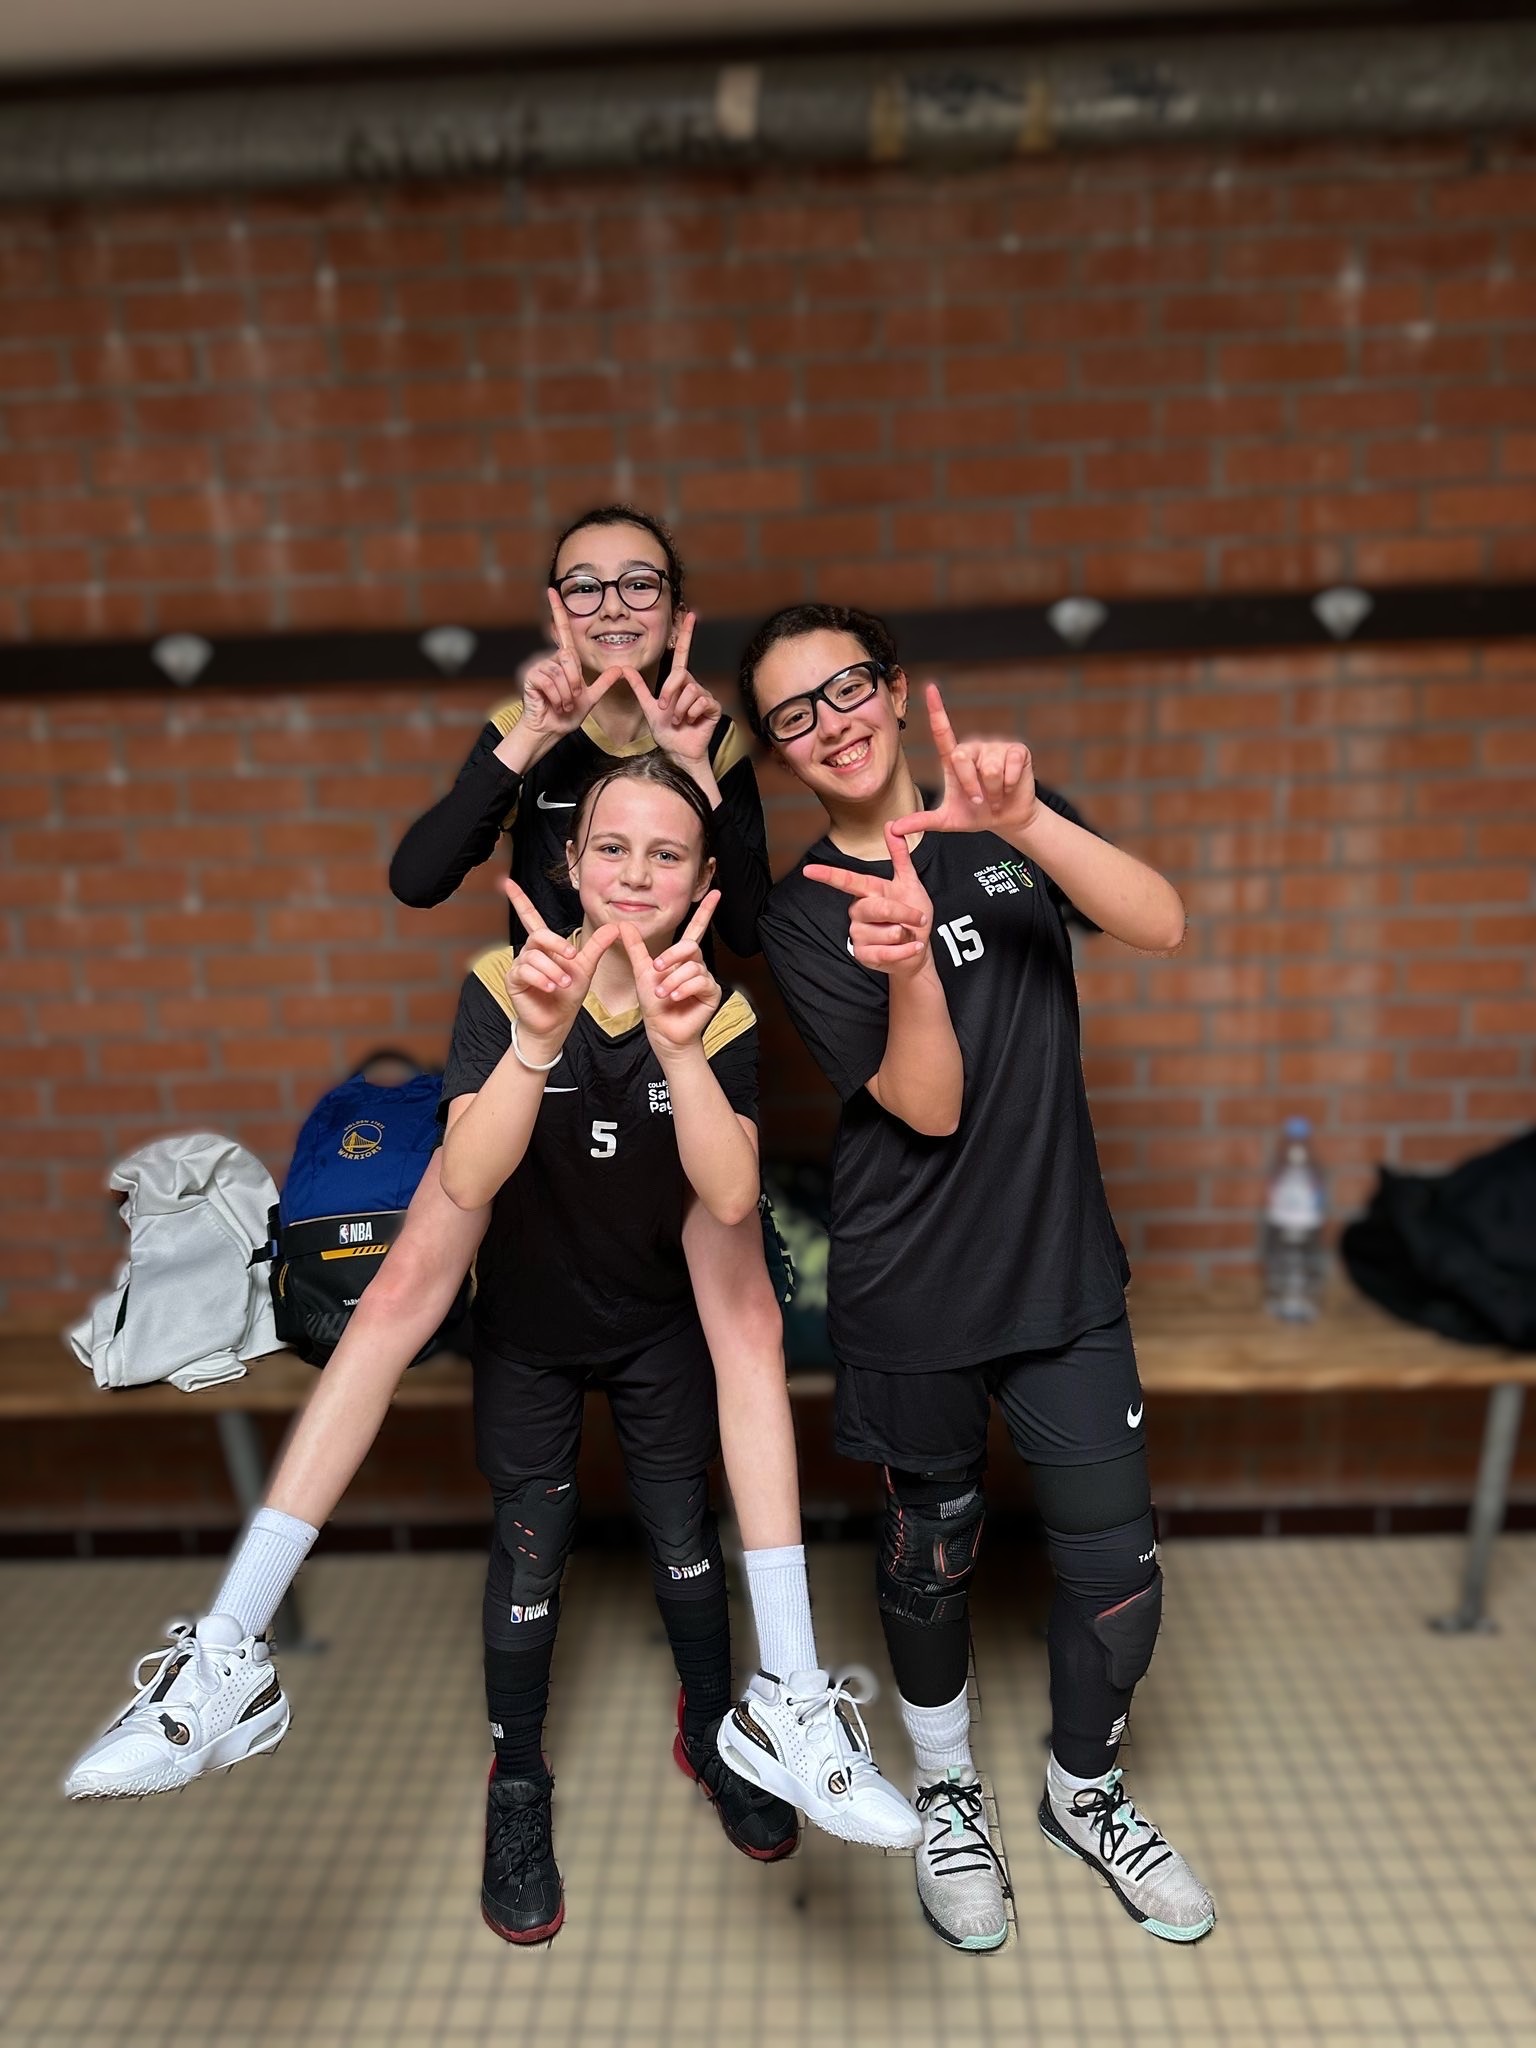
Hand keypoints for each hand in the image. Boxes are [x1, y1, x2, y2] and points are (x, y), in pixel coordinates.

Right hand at [502, 878, 619, 1050]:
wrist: (557, 1022)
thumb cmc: (568, 996)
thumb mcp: (586, 968)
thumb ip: (597, 946)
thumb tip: (616, 927)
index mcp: (545, 946)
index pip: (530, 917)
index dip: (519, 899)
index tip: (507, 882)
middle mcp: (530, 951)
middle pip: (539, 935)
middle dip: (557, 944)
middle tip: (573, 958)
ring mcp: (520, 965)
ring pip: (535, 956)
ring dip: (553, 970)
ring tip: (564, 984)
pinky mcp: (514, 979)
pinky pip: (525, 971)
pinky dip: (541, 978)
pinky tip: (551, 988)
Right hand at [517, 588, 624, 745]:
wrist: (551, 730)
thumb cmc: (567, 715)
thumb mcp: (591, 698)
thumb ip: (603, 683)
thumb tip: (621, 669)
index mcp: (565, 661)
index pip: (563, 631)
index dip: (558, 611)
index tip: (553, 590)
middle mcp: (552, 660)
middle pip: (569, 658)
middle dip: (574, 683)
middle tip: (572, 700)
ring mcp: (539, 667)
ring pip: (560, 673)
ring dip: (566, 695)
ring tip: (562, 705)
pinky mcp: (531, 676)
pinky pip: (549, 681)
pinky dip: (556, 697)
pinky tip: (553, 704)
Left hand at [618, 891, 721, 1052]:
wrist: (662, 1031)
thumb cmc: (654, 1005)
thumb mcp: (641, 972)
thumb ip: (636, 948)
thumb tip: (624, 925)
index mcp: (681, 957)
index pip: (696, 928)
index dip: (706, 911)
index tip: (717, 893)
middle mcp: (696, 964)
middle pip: (690, 947)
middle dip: (672, 957)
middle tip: (657, 970)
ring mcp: (706, 978)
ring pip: (692, 966)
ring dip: (672, 980)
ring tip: (663, 994)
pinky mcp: (712, 993)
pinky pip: (700, 981)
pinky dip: (683, 988)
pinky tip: (675, 998)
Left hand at [626, 614, 719, 770]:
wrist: (677, 752)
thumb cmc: (667, 733)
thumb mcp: (649, 708)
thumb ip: (639, 688)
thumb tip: (624, 669)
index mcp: (678, 683)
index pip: (682, 654)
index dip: (686, 634)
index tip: (691, 615)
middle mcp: (692, 685)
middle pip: (680, 675)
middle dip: (669, 693)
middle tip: (665, 709)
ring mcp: (704, 695)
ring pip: (689, 690)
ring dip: (678, 708)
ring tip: (677, 720)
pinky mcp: (712, 707)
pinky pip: (700, 701)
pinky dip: (690, 713)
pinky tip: (689, 721)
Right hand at [803, 825, 935, 977]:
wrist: (918, 948)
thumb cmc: (912, 916)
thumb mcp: (909, 883)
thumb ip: (900, 856)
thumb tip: (891, 825)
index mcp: (867, 892)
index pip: (845, 881)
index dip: (827, 875)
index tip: (808, 870)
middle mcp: (857, 912)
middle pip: (878, 908)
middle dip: (905, 913)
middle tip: (919, 918)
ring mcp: (858, 935)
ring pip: (886, 932)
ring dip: (907, 934)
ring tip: (907, 934)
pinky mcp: (863, 956)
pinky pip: (887, 953)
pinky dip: (907, 950)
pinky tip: (913, 946)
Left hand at [889, 682, 1037, 842]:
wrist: (1007, 819)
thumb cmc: (976, 815)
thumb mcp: (946, 821)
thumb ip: (921, 822)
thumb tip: (893, 829)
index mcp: (954, 759)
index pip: (942, 732)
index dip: (937, 710)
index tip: (930, 688)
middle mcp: (973, 748)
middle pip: (962, 758)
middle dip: (971, 787)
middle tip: (980, 800)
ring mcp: (996, 747)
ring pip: (988, 767)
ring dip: (993, 790)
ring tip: (997, 795)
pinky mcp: (1017, 751)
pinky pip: (1010, 767)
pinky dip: (1010, 785)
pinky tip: (1011, 787)